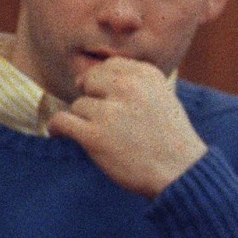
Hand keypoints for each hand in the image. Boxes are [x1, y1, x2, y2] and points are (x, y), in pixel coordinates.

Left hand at [48, 57, 206, 196]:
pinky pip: (62, 121)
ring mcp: (111, 112)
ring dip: (86, 121)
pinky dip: (57, 127)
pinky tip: (58, 133)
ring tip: (105, 138)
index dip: (106, 84)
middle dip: (93, 97)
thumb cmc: (170, 139)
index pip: (111, 65)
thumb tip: (85, 79)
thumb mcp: (162, 97)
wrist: (181, 172)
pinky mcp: (95, 136)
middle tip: (105, 119)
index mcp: (147, 75)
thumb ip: (132, 83)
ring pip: (79, 105)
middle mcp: (128, 88)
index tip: (111, 100)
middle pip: (90, 81)